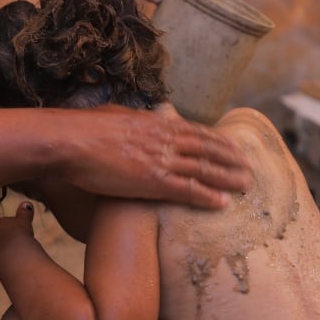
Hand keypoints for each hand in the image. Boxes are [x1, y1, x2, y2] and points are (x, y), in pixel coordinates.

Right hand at [65, 105, 251, 208]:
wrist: (70, 141)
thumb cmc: (84, 129)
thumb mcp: (115, 115)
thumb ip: (133, 120)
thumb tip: (136, 119)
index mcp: (156, 122)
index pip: (195, 131)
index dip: (218, 140)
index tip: (233, 147)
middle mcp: (164, 139)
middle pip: (207, 149)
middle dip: (231, 159)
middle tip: (249, 168)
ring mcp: (160, 160)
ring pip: (204, 169)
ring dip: (228, 178)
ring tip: (245, 186)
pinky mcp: (152, 181)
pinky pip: (187, 190)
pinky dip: (207, 196)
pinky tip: (222, 203)